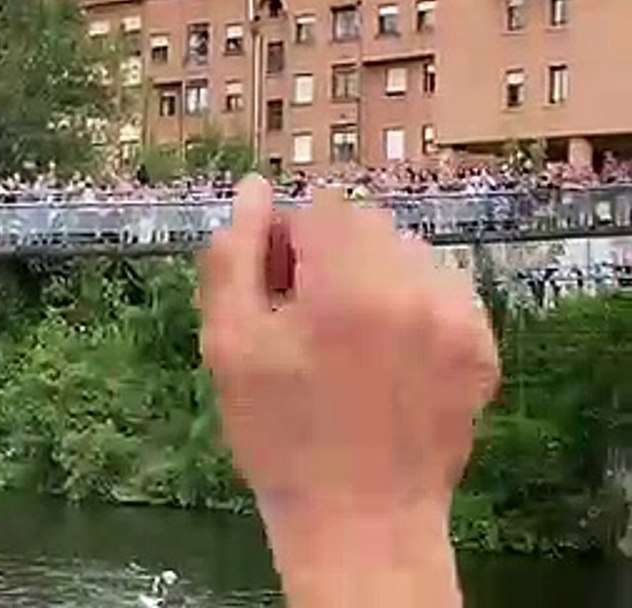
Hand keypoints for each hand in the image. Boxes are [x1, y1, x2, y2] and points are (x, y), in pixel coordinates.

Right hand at [197, 176, 499, 604]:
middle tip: (308, 325)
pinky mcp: (482, 344)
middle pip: (365, 226)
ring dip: (373, 279)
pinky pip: (440, 290)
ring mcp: (458, 316)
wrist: (360, 520)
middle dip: (331, 259)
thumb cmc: (280, 435)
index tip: (276, 297)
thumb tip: (253, 190)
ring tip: (350, 345)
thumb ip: (235, 257)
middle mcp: (415, 286)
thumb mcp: (229, 345)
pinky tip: (388, 359)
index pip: (319, 208)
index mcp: (348, 283)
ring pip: (405, 254)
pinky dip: (411, 307)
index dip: (287, 246)